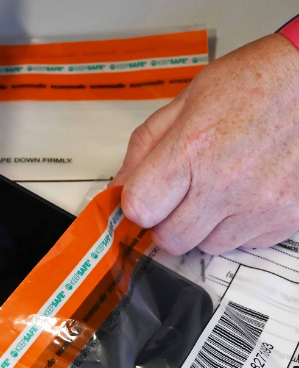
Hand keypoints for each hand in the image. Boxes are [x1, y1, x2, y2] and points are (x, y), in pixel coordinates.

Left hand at [111, 34, 298, 254]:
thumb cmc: (255, 83)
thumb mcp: (189, 100)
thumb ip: (146, 146)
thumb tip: (121, 186)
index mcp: (193, 146)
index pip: (140, 208)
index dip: (137, 205)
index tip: (144, 199)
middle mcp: (225, 183)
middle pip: (169, 239)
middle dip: (167, 222)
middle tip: (181, 197)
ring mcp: (258, 206)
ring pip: (206, 246)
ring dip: (204, 226)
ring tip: (220, 190)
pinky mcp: (284, 219)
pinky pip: (243, 244)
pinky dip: (238, 226)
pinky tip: (246, 194)